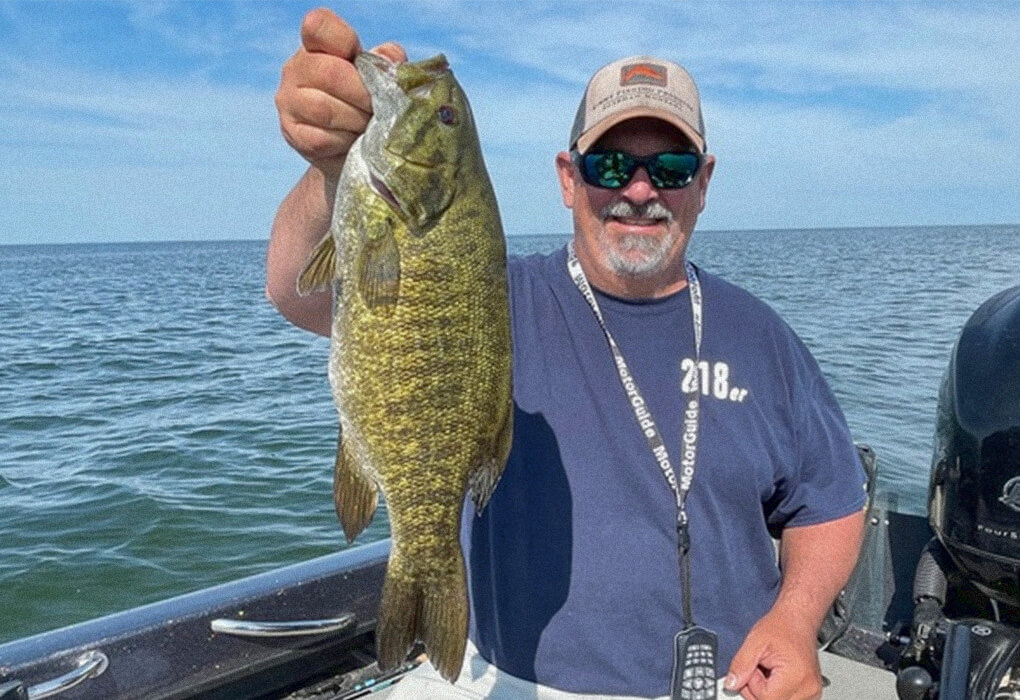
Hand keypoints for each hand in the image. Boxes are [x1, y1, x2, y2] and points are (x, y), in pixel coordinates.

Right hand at [275, 8, 406, 178]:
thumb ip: (386, 60)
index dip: (344, 39)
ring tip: (368, 125)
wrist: (348, 144)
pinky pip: (321, 138)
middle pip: (331, 73)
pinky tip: (353, 140)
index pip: (318, 26)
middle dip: (363, 94)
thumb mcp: (379, 74)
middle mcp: (295, 68)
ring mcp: (289, 102)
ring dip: (356, 120)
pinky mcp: (292, 133)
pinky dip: (345, 141)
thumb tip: (391, 64)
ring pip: (325, 109)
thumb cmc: (365, 100)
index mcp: (316, 44)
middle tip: (377, 107)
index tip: (359, 58)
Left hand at [724, 609, 821, 699]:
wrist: (798, 619)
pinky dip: (777, 692)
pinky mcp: (811, 693)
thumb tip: (731, 684)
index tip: (754, 667)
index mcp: (796, 676)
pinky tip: (777, 677)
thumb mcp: (755, 641)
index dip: (752, 684)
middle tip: (760, 668)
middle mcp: (808, 688)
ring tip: (770, 671)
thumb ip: (741, 665)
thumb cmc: (781, 626)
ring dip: (768, 691)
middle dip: (759, 689)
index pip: (765, 698)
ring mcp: (812, 693)